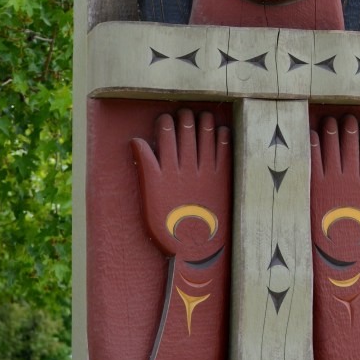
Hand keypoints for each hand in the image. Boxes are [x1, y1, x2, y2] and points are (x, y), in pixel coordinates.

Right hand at [131, 109, 230, 260]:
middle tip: (186, 111)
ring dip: (205, 124)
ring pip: (205, 139)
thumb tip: (136, 141)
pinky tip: (223, 130)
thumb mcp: (149, 196)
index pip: (165, 136)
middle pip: (186, 133)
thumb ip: (144, 166)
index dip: (165, 123)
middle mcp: (186, 167)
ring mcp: (205, 172)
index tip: (166, 117)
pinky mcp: (221, 180)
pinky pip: (223, 153)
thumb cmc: (167, 225)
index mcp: (166, 171)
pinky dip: (223, 140)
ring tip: (205, 115)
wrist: (193, 247)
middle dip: (185, 119)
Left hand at [311, 115, 359, 263]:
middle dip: (350, 128)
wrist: (342, 252)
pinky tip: (312, 134)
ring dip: (331, 131)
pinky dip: (313, 145)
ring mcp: (333, 182)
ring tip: (330, 121)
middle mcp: (352, 178)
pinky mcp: (316, 187)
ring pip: (332, 148)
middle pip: (351, 145)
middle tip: (348, 117)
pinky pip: (313, 161)